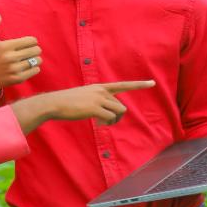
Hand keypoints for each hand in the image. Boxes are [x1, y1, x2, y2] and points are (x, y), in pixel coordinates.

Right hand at [0, 4, 41, 94]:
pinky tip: (27, 66)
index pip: (31, 41)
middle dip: (34, 49)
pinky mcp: (17, 79)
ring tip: (28, 58)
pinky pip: (35, 70)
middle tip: (29, 51)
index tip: (26, 43)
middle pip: (36, 50)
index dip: (31, 41)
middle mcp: (10, 58)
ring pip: (37, 60)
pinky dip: (34, 68)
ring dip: (35, 59)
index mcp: (5, 46)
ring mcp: (14, 69)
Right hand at [11, 80, 155, 132]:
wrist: (55, 103)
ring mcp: (99, 99)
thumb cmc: (68, 102)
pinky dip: (106, 123)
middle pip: (121, 106)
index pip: (123, 85)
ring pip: (118, 112)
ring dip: (113, 121)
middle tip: (104, 122)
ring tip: (100, 123)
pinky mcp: (95, 108)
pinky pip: (109, 118)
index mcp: (100, 87)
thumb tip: (108, 113)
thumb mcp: (85, 97)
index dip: (138, 85)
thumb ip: (98, 101)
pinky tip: (97, 124)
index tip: (152, 83)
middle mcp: (102, 91)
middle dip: (116, 117)